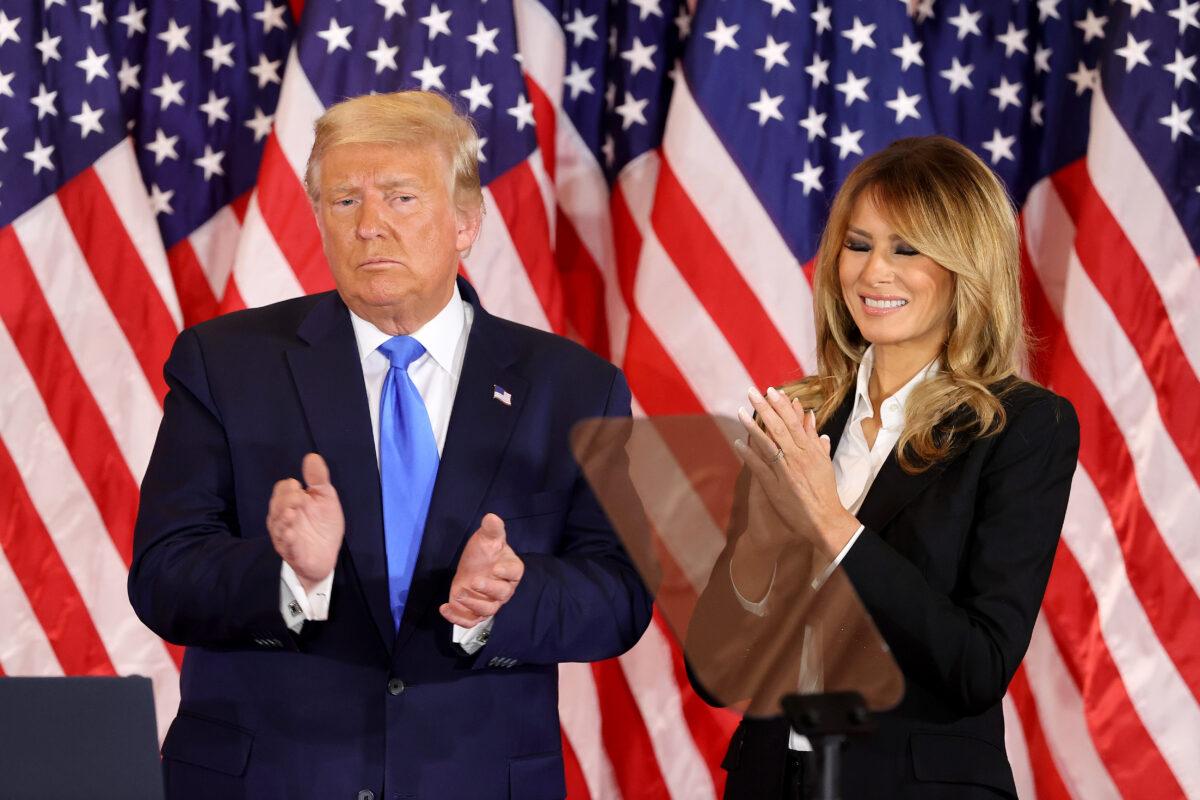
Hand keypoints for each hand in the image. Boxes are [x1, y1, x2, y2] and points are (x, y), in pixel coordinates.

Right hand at [267, 453, 343, 592]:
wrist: (326, 555)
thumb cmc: (323, 525)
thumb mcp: (325, 498)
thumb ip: (318, 479)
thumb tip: (312, 456)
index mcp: (290, 503)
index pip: (282, 489)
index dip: (290, 487)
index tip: (301, 487)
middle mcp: (283, 518)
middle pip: (277, 505)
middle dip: (286, 501)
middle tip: (299, 499)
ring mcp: (285, 535)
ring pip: (278, 525)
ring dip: (284, 519)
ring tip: (291, 513)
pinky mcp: (292, 552)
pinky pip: (286, 544)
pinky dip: (287, 539)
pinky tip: (291, 533)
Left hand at [439, 514, 524, 627]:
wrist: (473, 566)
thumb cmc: (484, 552)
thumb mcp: (487, 538)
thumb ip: (492, 529)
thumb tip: (491, 517)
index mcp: (511, 570)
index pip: (515, 573)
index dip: (507, 572)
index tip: (496, 567)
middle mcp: (504, 589)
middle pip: (502, 594)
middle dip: (488, 589)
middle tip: (473, 580)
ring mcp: (490, 603)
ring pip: (487, 610)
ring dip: (472, 604)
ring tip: (459, 593)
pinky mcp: (474, 612)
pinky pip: (470, 621)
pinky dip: (457, 618)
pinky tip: (444, 608)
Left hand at [734, 387, 859, 557]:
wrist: (825, 519)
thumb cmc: (825, 491)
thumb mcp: (824, 461)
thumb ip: (815, 439)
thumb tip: (811, 417)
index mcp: (810, 450)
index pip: (794, 422)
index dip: (782, 405)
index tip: (772, 391)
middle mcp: (798, 457)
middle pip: (779, 428)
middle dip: (765, 408)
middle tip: (752, 391)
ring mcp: (786, 472)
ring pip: (768, 444)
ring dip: (753, 427)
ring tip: (740, 412)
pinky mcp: (776, 487)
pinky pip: (760, 468)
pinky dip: (749, 454)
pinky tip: (738, 443)